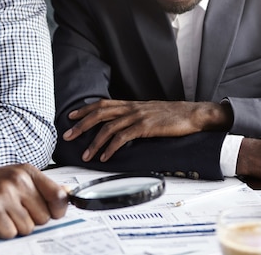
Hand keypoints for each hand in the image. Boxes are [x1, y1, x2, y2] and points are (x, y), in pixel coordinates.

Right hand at [0, 164, 67, 238]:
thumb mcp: (16, 180)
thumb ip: (42, 188)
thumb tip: (68, 193)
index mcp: (27, 172)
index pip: (59, 196)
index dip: (56, 211)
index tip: (48, 213)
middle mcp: (18, 179)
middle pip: (44, 218)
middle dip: (28, 221)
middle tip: (10, 211)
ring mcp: (4, 192)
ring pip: (27, 228)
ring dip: (13, 227)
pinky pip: (10, 233)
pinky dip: (0, 232)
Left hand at [61, 99, 231, 161]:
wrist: (192, 115)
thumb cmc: (172, 115)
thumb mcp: (149, 112)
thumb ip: (133, 116)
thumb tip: (120, 125)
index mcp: (131, 104)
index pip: (102, 104)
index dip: (85, 109)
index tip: (71, 115)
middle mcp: (131, 108)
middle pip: (100, 113)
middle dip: (81, 125)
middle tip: (68, 135)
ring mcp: (138, 116)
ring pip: (108, 127)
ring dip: (94, 142)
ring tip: (85, 155)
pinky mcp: (145, 127)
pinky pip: (123, 137)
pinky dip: (110, 147)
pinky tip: (104, 156)